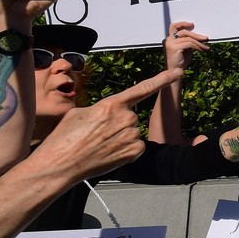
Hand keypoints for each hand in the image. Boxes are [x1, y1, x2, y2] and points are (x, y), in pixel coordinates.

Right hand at [34, 69, 182, 179]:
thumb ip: (102, 109)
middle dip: (118, 124)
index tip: (178, 73)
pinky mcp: (135, 151)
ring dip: (121, 138)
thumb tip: (110, 112)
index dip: (163, 80)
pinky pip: (136, 146)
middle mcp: (126, 118)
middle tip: (98, 135)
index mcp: (112, 104)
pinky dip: (126, 150)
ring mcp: (132, 135)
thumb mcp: (80, 113)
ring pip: (132, 132)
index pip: (143, 88)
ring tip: (100, 145)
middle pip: (131, 117)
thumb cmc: (65, 138)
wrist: (60, 164)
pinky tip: (109, 153)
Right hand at [162, 21, 208, 69]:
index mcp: (169, 39)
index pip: (174, 27)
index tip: (192, 24)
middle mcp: (168, 40)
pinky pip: (189, 44)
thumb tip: (199, 37)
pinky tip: (202, 50)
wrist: (175, 72)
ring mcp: (170, 43)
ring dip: (199, 42)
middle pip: (183, 32)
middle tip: (205, 38)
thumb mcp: (186, 49)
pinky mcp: (174, 48)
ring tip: (206, 47)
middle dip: (196, 35)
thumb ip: (188, 41)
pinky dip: (198, 46)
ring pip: (188, 38)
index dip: (183, 24)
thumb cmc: (180, 62)